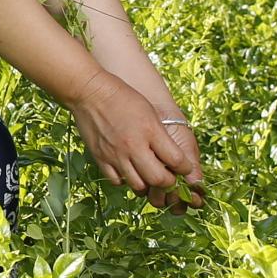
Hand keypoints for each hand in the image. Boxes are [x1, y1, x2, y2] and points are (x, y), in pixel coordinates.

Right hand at [71, 71, 204, 210]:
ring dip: (147, 184)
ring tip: (148, 176)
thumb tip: (173, 157)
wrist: (90, 92)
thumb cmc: (123, 97)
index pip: (176, 160)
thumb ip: (162, 137)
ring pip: (138, 185)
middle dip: (169, 182)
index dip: (186, 168)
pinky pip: (116, 181)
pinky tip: (128, 171)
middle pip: (158, 179)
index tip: (185, 168)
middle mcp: (134, 146)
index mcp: (150, 131)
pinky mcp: (101, 158)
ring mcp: (116, 154)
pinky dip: (125, 180)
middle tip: (169, 177)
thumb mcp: (150, 113)